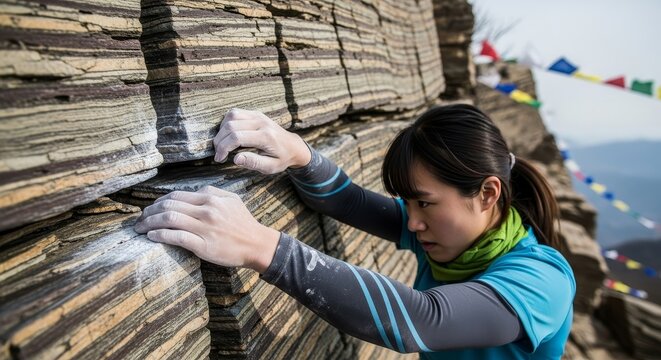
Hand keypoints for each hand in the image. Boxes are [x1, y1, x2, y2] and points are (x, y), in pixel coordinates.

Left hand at [133, 185, 280, 272]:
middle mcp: (206, 210)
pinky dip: (160, 235)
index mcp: (210, 198)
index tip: (151, 209)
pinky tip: (151, 237)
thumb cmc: (244, 223)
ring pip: (169, 219)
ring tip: (140, 228)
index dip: (159, 201)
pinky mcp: (203, 245)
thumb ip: (213, 193)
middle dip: (149, 212)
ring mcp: (204, 228)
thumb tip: (195, 192)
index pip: (177, 196)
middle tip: (139, 219)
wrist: (257, 244)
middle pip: (169, 206)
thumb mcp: (232, 200)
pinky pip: (176, 237)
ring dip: (150, 223)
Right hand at [213, 108, 310, 173]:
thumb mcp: (270, 167)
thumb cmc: (282, 159)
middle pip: (231, 126)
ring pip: (231, 116)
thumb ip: (253, 163)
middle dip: (220, 141)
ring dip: (221, 130)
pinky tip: (228, 134)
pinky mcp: (255, 113)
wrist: (293, 146)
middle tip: (219, 153)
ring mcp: (258, 115)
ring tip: (223, 144)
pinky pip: (235, 113)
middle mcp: (261, 122)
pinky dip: (227, 122)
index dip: (223, 148)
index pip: (237, 137)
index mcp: (266, 137)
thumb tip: (235, 159)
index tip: (219, 159)